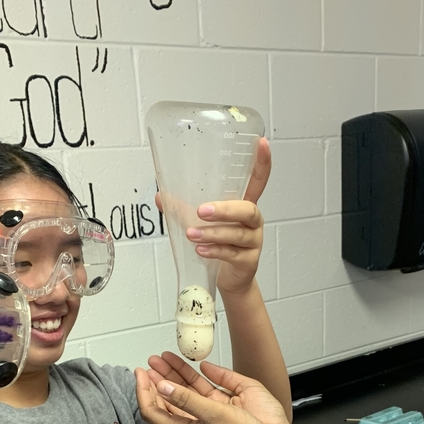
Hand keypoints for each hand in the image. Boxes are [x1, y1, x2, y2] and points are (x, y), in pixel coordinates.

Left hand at [145, 354, 294, 423]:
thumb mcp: (216, 414)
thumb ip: (187, 399)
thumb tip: (162, 386)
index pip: (151, 410)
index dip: (143, 389)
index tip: (140, 371)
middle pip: (159, 408)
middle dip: (152, 385)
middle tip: (148, 366)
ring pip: (171, 408)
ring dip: (165, 388)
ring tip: (161, 368)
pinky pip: (184, 412)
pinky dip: (179, 396)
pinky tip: (181, 385)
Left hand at [156, 137, 270, 297]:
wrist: (229, 280)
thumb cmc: (220, 245)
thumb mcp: (202, 224)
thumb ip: (183, 210)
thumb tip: (161, 196)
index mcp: (244, 205)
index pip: (258, 180)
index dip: (262, 163)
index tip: (262, 143)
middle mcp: (253, 222)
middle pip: (247, 210)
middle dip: (224, 210)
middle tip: (201, 211)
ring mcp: (253, 242)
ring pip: (237, 234)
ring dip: (213, 233)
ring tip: (192, 234)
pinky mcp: (249, 261)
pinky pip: (233, 254)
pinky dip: (215, 251)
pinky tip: (201, 250)